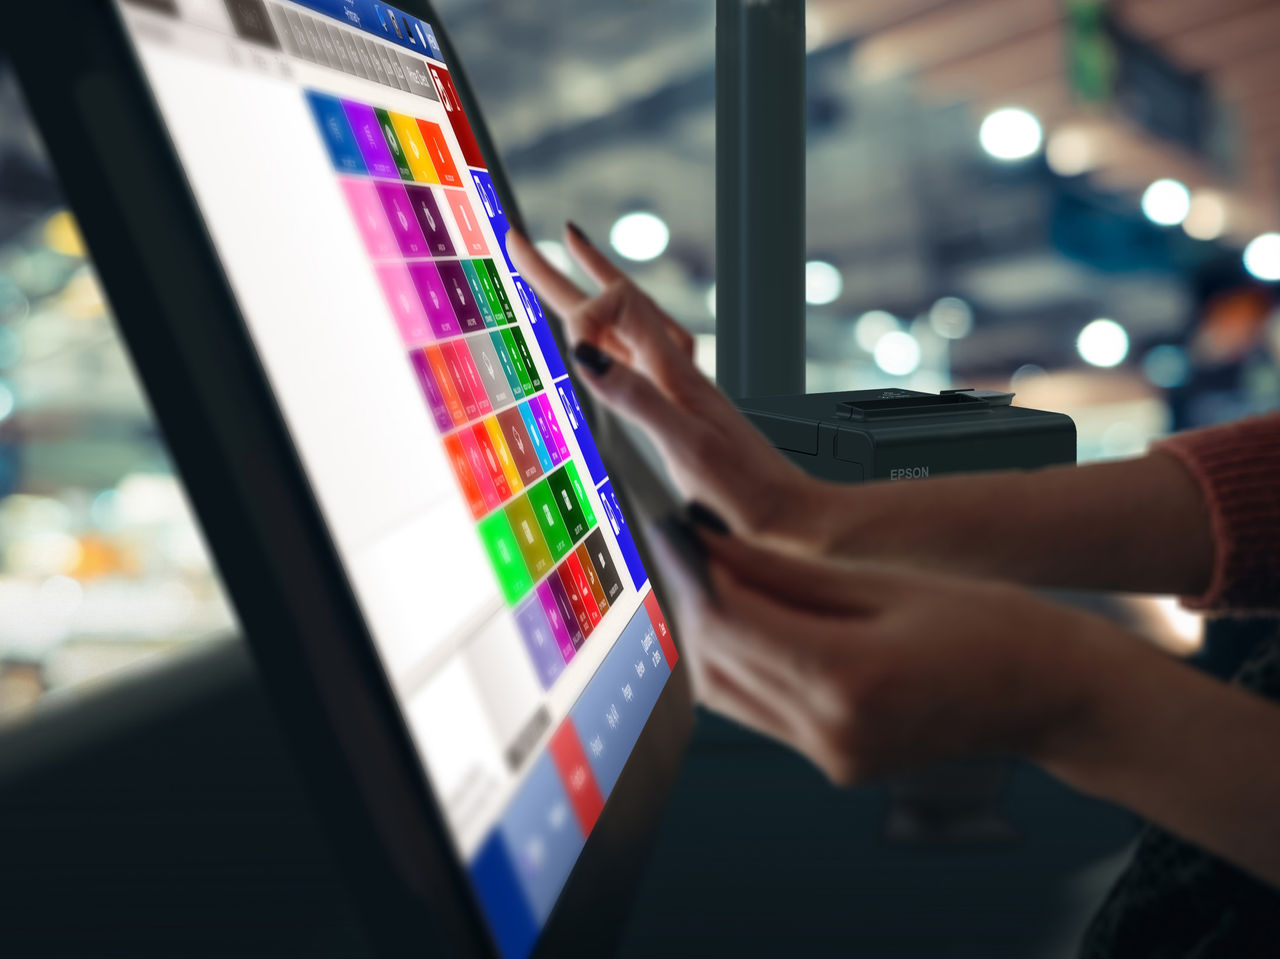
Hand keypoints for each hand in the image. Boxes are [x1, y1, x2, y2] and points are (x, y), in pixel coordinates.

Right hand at [507, 226, 832, 549]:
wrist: (792, 514)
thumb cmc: (745, 491)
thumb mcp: (685, 446)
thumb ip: (635, 397)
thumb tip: (582, 352)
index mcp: (673, 373)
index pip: (617, 306)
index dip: (583, 310)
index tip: (566, 342)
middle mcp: (675, 370)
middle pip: (613, 306)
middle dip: (563, 274)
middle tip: (518, 240)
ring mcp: (680, 387)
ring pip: (628, 324)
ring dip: (594, 290)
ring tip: (570, 259)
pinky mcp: (685, 408)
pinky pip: (642, 352)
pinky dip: (619, 332)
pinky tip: (618, 340)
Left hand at [650, 522, 1143, 785]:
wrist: (1052, 695)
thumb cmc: (993, 626)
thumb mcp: (886, 582)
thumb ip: (788, 573)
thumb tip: (713, 547)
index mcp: (851, 680)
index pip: (730, 621)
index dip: (693, 570)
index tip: (678, 529)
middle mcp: (833, 732)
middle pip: (717, 658)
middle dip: (694, 597)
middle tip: (691, 545)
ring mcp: (833, 758)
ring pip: (726, 691)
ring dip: (710, 632)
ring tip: (719, 576)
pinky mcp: (835, 764)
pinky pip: (758, 711)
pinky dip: (740, 663)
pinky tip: (754, 621)